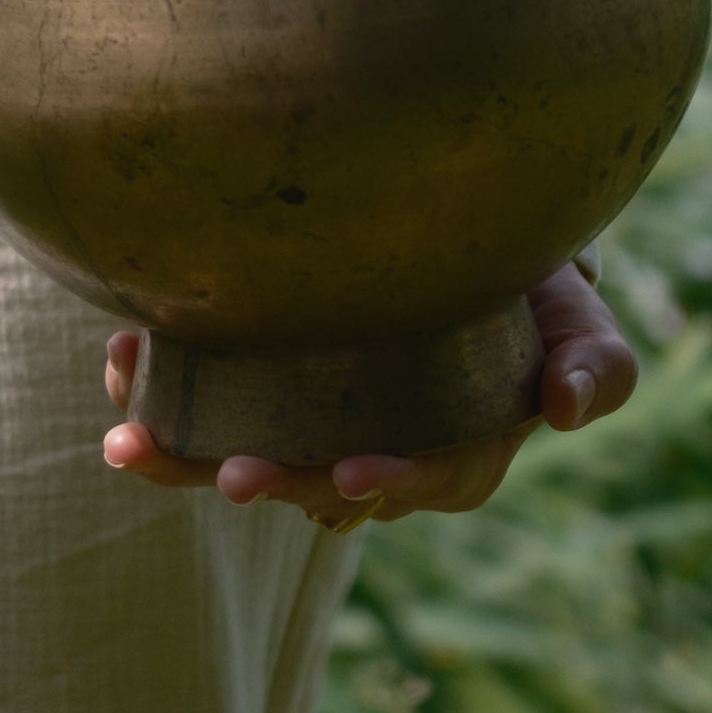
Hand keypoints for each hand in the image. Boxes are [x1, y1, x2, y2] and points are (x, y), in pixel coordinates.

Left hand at [100, 262, 636, 532]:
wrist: (464, 231)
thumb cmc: (530, 278)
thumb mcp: (577, 315)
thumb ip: (593, 362)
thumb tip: (565, 410)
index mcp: (458, 440)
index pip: (428, 476)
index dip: (390, 481)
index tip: (348, 475)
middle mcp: (378, 439)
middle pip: (322, 480)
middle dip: (273, 480)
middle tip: (227, 476)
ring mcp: (311, 414)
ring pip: (246, 451)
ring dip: (186, 458)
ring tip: (130, 445)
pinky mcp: (258, 381)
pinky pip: (204, 402)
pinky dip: (160, 391)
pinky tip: (119, 360)